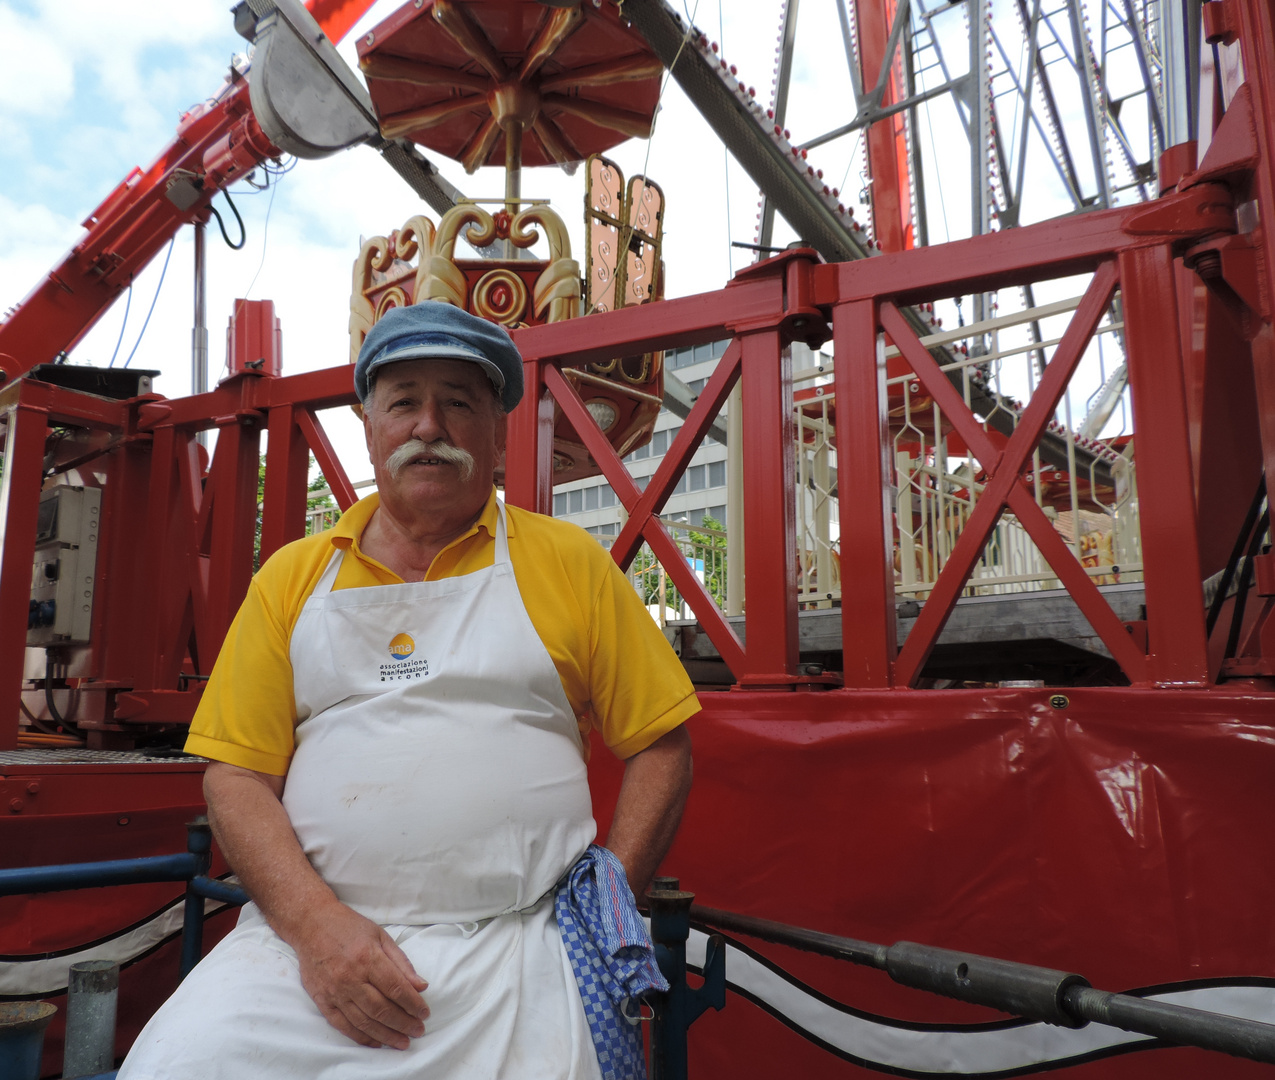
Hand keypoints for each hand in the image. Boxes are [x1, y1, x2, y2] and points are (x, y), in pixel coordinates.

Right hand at [291, 900, 429, 1049]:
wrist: (312, 925)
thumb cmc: (350, 927)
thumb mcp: (381, 936)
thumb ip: (402, 963)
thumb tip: (421, 986)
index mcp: (368, 958)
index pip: (396, 988)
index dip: (413, 1004)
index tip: (424, 1013)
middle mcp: (351, 977)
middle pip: (381, 1009)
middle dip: (403, 1023)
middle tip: (418, 1031)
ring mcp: (334, 991)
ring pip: (364, 1021)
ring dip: (385, 1035)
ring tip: (402, 1042)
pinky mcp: (322, 1000)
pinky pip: (342, 1025)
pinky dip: (360, 1036)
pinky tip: (375, 1042)